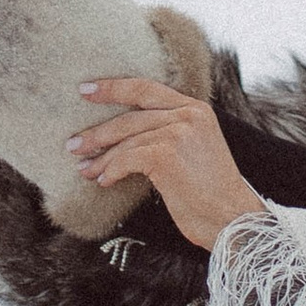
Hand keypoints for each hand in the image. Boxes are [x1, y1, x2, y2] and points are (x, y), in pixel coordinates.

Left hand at [69, 78, 268, 248]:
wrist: (232, 218)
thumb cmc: (210, 193)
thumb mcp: (194, 150)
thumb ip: (169, 133)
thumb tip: (123, 138)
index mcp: (196, 109)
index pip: (146, 88)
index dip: (113, 87)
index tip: (86, 90)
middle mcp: (188, 114)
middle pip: (130, 116)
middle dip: (97, 131)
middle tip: (73, 143)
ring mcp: (177, 132)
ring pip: (126, 140)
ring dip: (100, 157)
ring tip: (84, 169)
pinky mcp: (166, 154)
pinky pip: (127, 159)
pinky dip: (111, 170)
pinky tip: (104, 181)